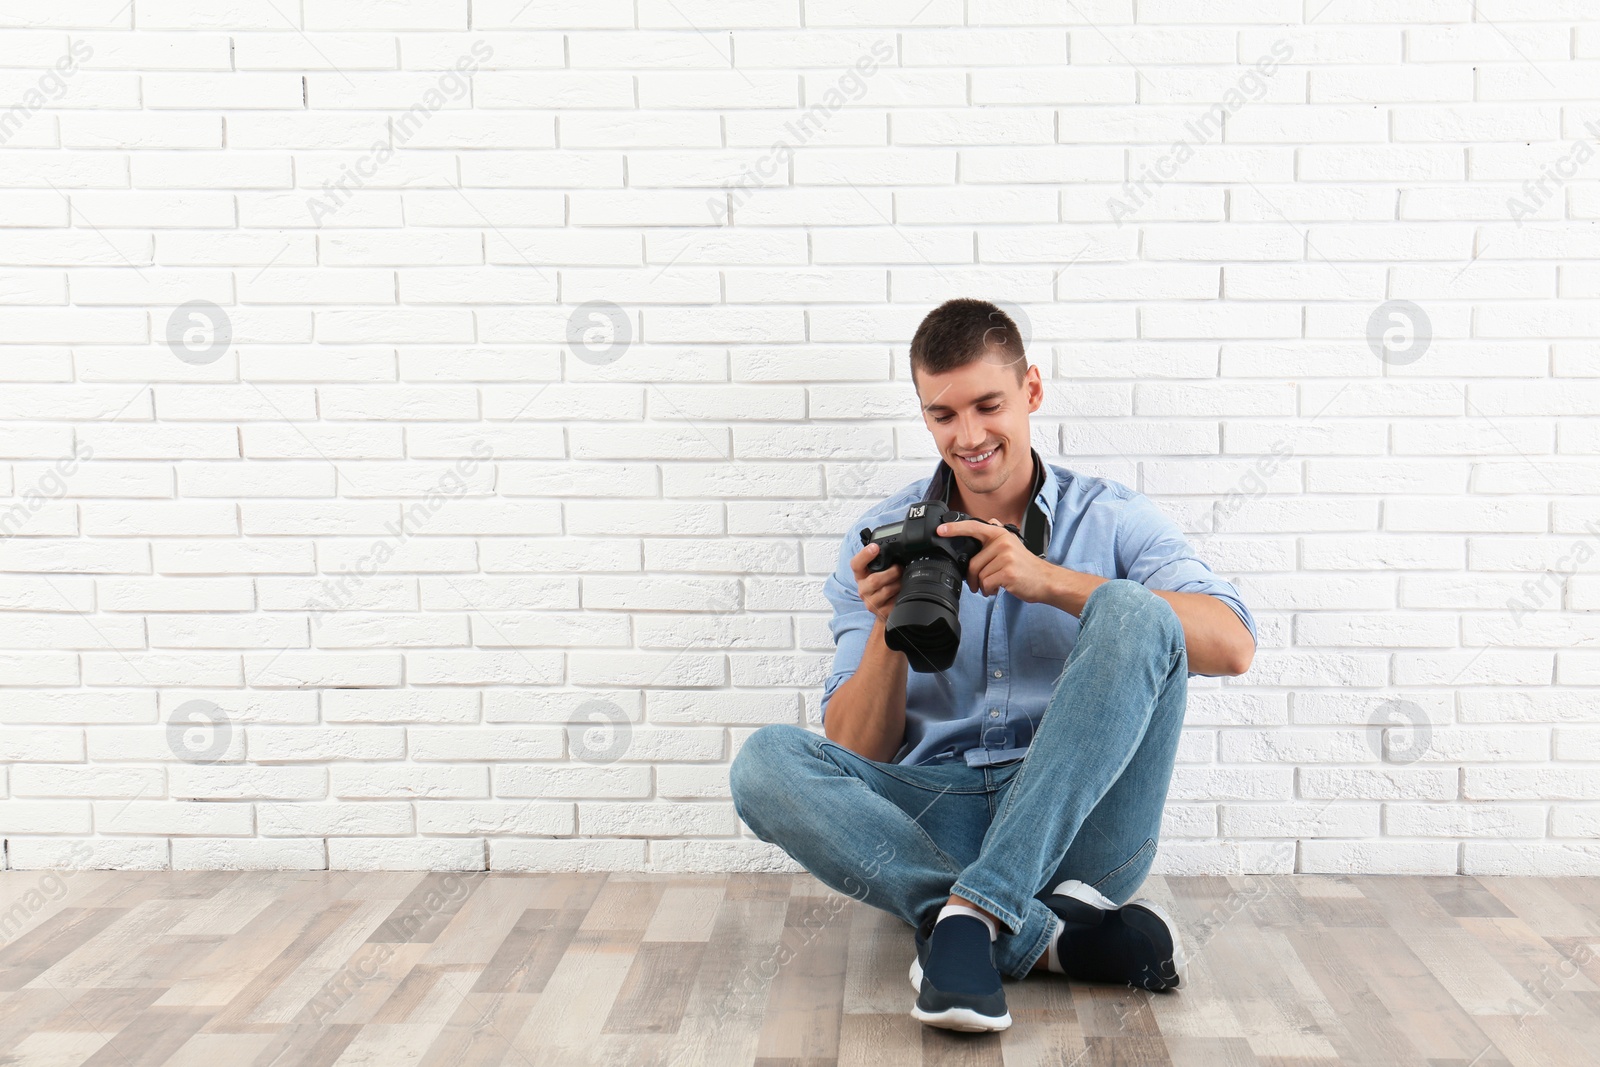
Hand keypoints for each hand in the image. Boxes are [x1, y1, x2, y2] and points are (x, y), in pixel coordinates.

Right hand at [850, 542, 900, 623]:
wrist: (885, 608)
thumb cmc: (883, 586)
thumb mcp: (879, 572)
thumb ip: (882, 561)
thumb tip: (894, 548)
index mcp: (861, 575)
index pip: (856, 564)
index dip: (864, 555)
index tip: (875, 547)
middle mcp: (863, 589)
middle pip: (874, 580)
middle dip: (891, 572)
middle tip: (899, 569)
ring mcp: (871, 602)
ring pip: (886, 590)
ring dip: (898, 583)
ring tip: (902, 580)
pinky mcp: (881, 612)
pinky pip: (893, 601)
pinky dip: (900, 594)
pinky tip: (901, 592)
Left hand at [938, 518, 1059, 602]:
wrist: (1046, 581)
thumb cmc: (1025, 566)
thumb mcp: (1013, 545)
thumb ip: (997, 536)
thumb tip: (988, 522)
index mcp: (1000, 534)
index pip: (973, 527)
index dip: (954, 528)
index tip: (940, 530)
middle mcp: (1002, 542)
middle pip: (972, 562)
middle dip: (973, 577)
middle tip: (981, 583)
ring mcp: (1005, 556)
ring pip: (978, 575)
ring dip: (982, 585)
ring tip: (994, 585)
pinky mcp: (1007, 571)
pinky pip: (986, 583)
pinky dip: (988, 590)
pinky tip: (997, 589)